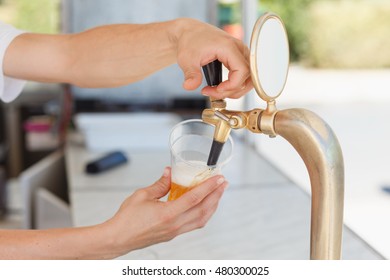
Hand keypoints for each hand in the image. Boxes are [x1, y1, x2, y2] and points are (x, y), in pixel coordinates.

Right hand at [103, 167, 226, 256]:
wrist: (118, 239)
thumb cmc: (126, 219)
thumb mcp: (142, 195)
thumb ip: (160, 184)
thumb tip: (170, 173)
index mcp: (168, 214)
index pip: (195, 198)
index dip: (209, 187)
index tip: (219, 178)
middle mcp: (175, 225)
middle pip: (204, 210)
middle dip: (217, 195)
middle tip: (223, 183)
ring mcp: (175, 231)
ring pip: (202, 219)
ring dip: (212, 205)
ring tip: (217, 193)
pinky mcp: (173, 234)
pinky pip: (194, 224)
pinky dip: (203, 214)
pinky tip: (204, 206)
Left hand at [174, 18, 252, 98]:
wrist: (190, 32)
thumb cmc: (190, 41)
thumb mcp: (187, 59)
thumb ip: (191, 74)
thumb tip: (189, 87)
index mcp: (229, 47)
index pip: (243, 71)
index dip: (232, 85)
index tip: (216, 90)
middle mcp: (239, 49)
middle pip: (248, 76)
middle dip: (232, 90)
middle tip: (213, 93)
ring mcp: (241, 53)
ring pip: (248, 78)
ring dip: (235, 90)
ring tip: (216, 91)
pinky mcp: (239, 57)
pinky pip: (244, 75)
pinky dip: (235, 85)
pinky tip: (220, 88)